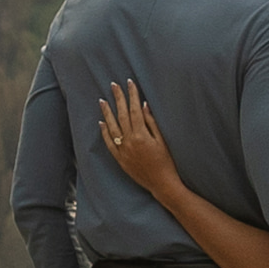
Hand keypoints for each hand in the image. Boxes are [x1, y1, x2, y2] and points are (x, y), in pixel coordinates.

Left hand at [92, 82, 180, 197]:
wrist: (161, 183)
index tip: (129, 83)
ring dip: (107, 112)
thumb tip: (144, 106)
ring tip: (102, 100)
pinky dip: (104, 132)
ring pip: (111, 127)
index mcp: (141, 135)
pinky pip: (109, 142)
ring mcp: (122, 150)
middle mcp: (129, 141)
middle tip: (113, 85)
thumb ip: (152, 122)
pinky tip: (101, 122)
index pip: (134, 110)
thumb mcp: (163, 140)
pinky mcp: (119, 158)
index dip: (132, 95)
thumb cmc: (167, 162)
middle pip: (121, 115)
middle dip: (118, 98)